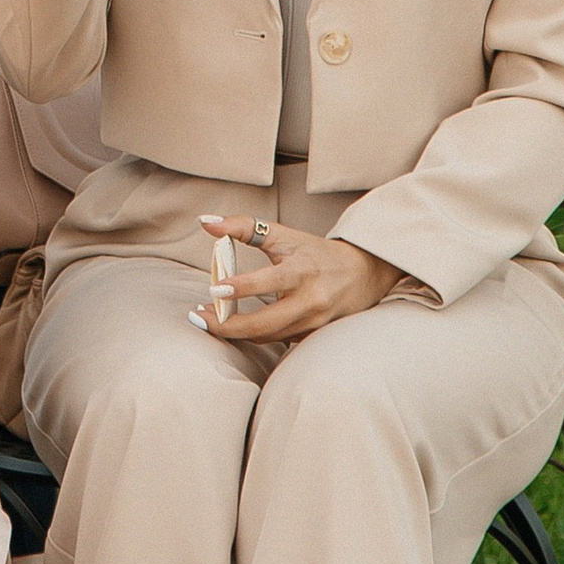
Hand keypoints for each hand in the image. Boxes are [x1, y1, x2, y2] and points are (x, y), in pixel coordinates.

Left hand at [193, 213, 400, 345]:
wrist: (363, 273)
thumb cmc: (316, 252)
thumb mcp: (283, 235)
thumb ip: (243, 227)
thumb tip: (205, 223)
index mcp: (303, 271)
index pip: (270, 281)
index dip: (241, 287)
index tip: (215, 288)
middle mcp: (310, 300)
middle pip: (264, 323)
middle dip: (228, 325)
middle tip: (200, 315)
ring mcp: (313, 322)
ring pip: (268, 336)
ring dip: (236, 331)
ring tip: (211, 320)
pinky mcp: (313, 335)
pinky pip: (277, 340)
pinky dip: (254, 335)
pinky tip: (235, 326)